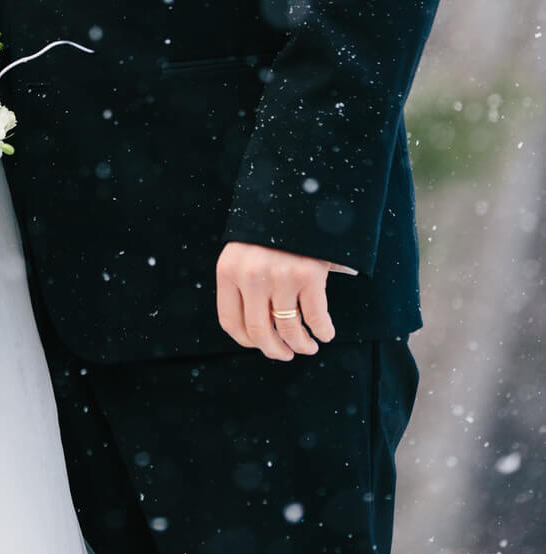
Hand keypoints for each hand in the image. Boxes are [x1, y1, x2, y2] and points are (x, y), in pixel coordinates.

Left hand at [216, 242, 336, 360]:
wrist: (295, 198)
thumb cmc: (269, 231)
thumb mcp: (243, 252)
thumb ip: (243, 283)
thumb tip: (255, 329)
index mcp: (228, 270)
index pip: (230, 321)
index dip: (245, 340)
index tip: (259, 344)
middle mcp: (251, 276)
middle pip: (258, 331)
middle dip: (273, 349)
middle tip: (284, 354)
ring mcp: (280, 277)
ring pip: (288, 329)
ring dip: (299, 345)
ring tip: (307, 347)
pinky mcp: (309, 276)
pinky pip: (315, 317)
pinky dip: (322, 331)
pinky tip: (325, 333)